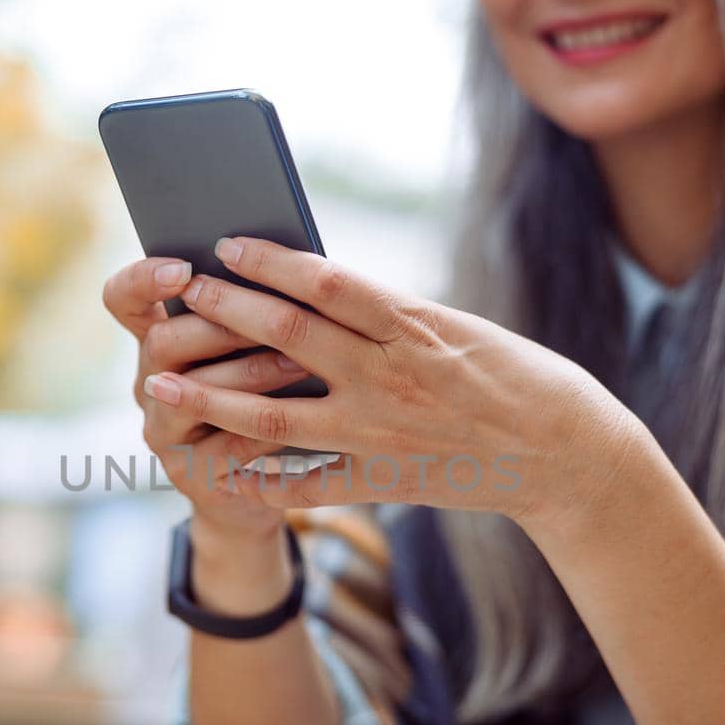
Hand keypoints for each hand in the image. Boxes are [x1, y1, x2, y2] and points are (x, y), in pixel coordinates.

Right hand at [101, 255, 309, 541]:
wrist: (258, 489)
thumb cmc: (265, 398)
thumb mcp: (250, 351)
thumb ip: (250, 314)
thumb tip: (283, 267)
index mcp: (159, 340)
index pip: (123, 298)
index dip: (144, 279)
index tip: (184, 268)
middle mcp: (150, 384)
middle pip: (161, 343)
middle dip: (220, 326)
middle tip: (272, 315)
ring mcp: (164, 432)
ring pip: (190, 395)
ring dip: (249, 374)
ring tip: (300, 361)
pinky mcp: (191, 474)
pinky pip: (225, 446)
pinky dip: (267, 427)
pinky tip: (305, 415)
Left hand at [140, 237, 643, 527]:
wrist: (564, 451)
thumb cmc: (512, 375)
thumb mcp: (453, 326)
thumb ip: (386, 315)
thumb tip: (317, 288)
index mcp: (412, 325)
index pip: (327, 281)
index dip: (270, 260)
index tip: (227, 243)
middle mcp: (389, 375)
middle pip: (289, 335)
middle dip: (228, 310)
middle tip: (181, 291)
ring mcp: (380, 431)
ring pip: (275, 412)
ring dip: (212, 393)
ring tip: (160, 376)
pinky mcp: (382, 479)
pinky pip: (305, 482)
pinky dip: (257, 478)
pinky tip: (214, 466)